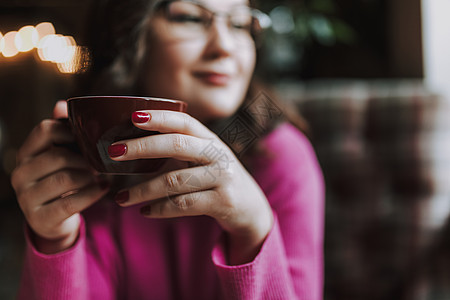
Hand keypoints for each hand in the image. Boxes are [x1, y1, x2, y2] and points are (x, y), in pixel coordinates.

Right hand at [11, 102, 109, 253]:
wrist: (55, 219)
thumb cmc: (62, 179)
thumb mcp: (61, 155)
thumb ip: (62, 132)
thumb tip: (62, 104)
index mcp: (25, 153)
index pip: (45, 130)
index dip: (71, 132)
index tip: (89, 140)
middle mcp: (20, 174)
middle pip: (59, 156)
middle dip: (85, 160)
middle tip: (100, 162)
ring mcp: (26, 198)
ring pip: (66, 178)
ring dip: (90, 177)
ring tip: (100, 176)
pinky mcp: (40, 218)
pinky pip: (71, 202)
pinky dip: (92, 193)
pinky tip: (104, 187)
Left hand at [110, 110, 272, 263]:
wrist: (251, 208)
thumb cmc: (218, 179)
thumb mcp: (206, 158)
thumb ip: (180, 149)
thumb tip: (132, 143)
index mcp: (211, 140)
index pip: (184, 121)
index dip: (160, 117)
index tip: (133, 117)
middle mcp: (219, 155)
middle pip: (177, 145)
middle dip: (141, 147)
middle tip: (113, 152)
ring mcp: (223, 178)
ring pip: (174, 180)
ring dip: (142, 190)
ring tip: (120, 198)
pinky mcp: (223, 202)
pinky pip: (183, 205)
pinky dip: (159, 209)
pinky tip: (144, 211)